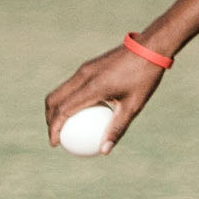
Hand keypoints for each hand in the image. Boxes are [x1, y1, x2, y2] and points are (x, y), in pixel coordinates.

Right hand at [44, 40, 168, 153]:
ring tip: (63, 126)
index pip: (63, 110)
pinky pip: (71, 85)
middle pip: (54, 99)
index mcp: (92, 87)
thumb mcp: (134, 106)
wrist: (149, 47)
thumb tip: (104, 151)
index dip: (54, 128)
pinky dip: (68, 99)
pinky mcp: (88, 66)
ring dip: (56, 108)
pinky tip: (80, 111)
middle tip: (56, 136)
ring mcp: (84, 69)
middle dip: (49, 119)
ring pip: (60, 91)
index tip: (55, 143)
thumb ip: (117, 128)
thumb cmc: (144, 77)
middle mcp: (83, 76)